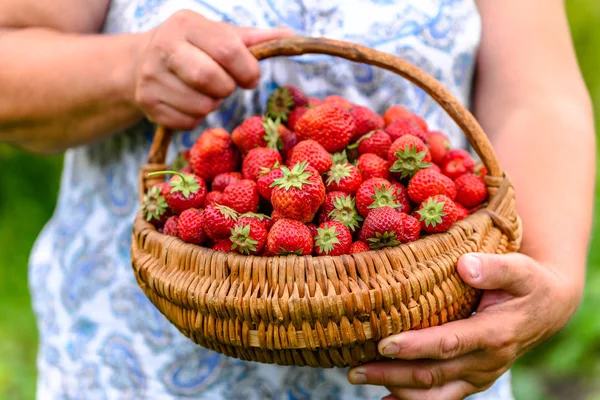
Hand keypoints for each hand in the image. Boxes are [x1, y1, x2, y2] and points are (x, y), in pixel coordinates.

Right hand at [130, 10, 292, 129]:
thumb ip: (255, 39)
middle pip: (211, 79)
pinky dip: (195, 118)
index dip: (247, 70)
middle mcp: (164, 46)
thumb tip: (292, 36)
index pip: (228, 50)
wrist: (141, 62)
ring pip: (200, 106)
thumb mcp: (221, 36)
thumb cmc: (194, 48)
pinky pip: (186, 122)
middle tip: (225, 86)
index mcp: (187, 24)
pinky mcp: (147, 103)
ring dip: (211, 104)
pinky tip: (188, 102)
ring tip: (204, 92)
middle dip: (227, 88)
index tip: (250, 78)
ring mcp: (151, 76)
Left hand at [347, 252, 581, 399]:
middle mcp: (486, 362)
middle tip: (354, 369)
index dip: (417, 346)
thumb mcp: (520, 269)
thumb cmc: (527, 284)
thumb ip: (495, 268)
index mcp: (495, 333)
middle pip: (433, 374)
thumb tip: (465, 266)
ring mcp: (478, 375)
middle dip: (392, 374)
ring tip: (359, 378)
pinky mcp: (471, 380)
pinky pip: (441, 398)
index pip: (450, 343)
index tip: (384, 345)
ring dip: (396, 389)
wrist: (545, 309)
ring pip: (434, 393)